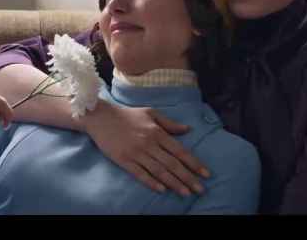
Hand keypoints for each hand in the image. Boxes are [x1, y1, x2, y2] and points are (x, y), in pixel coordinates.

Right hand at [81, 102, 210, 195]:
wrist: (101, 117)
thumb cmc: (127, 115)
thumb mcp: (150, 113)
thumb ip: (169, 123)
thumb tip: (188, 130)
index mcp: (157, 132)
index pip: (180, 151)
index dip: (194, 163)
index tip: (206, 174)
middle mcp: (149, 143)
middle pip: (172, 164)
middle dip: (188, 177)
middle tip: (200, 189)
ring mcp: (136, 153)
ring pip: (159, 171)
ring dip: (174, 183)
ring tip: (186, 193)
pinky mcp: (124, 160)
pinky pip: (140, 173)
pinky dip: (151, 182)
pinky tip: (162, 190)